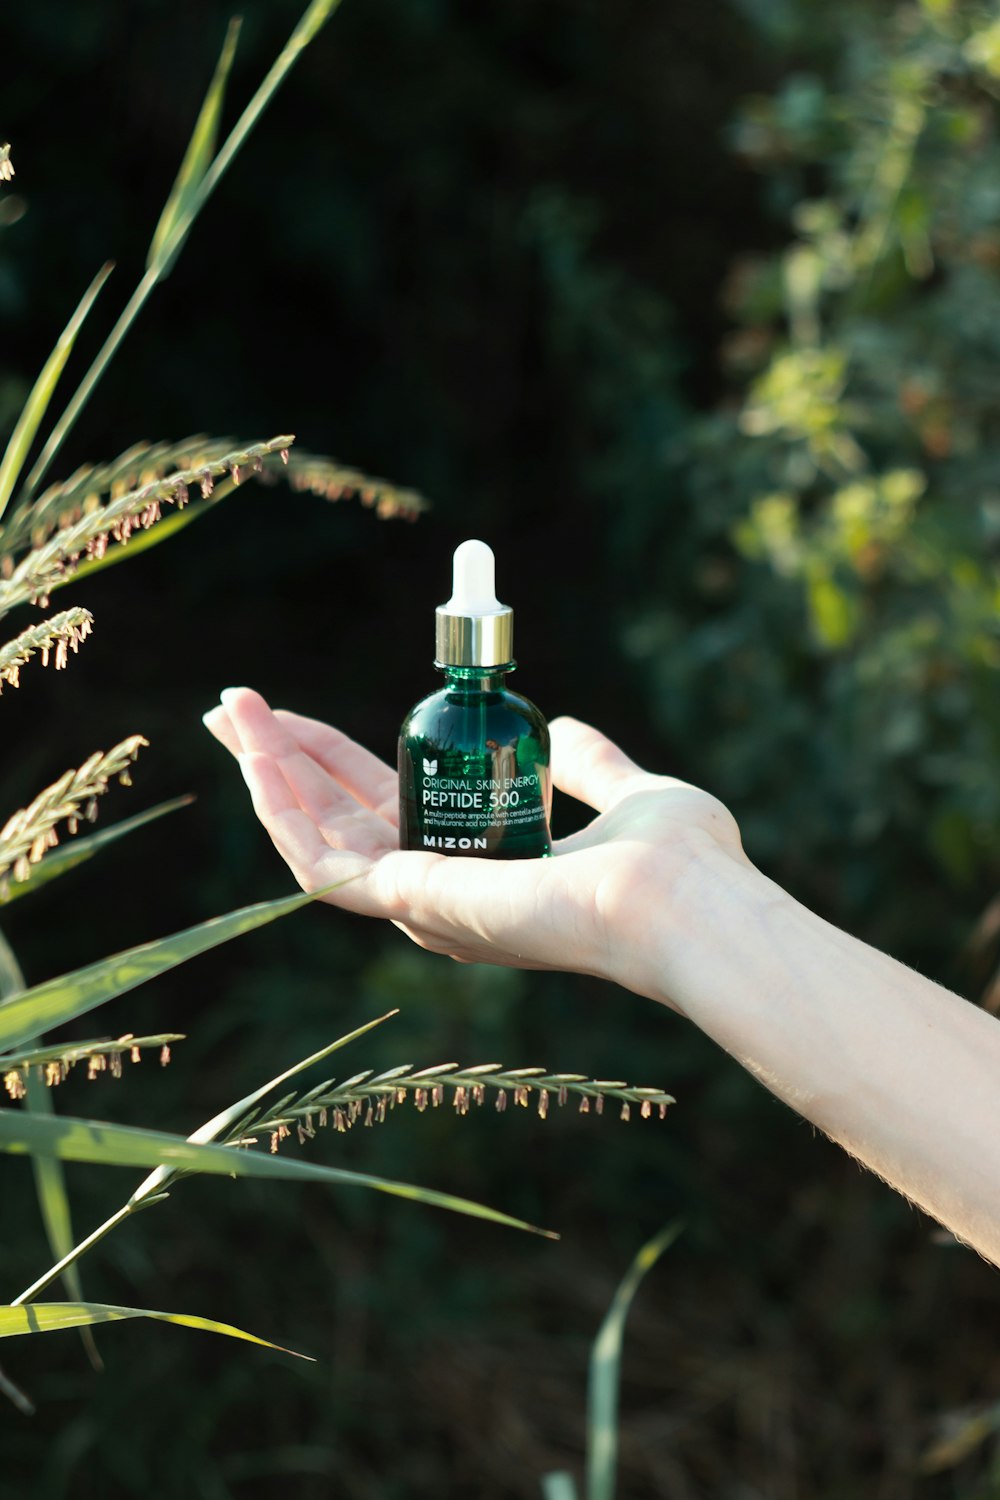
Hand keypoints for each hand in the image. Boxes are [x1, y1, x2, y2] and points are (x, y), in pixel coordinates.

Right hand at [202, 688, 747, 1008]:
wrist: (687, 902)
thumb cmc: (676, 863)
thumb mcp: (624, 793)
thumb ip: (587, 765)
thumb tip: (558, 724)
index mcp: (480, 864)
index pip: (386, 803)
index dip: (336, 758)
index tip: (298, 716)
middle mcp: (442, 892)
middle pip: (337, 816)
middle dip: (283, 760)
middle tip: (233, 705)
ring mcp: (423, 905)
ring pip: (314, 836)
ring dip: (266, 773)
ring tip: (227, 712)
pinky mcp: (412, 903)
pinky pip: (318, 860)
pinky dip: (278, 807)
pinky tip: (253, 757)